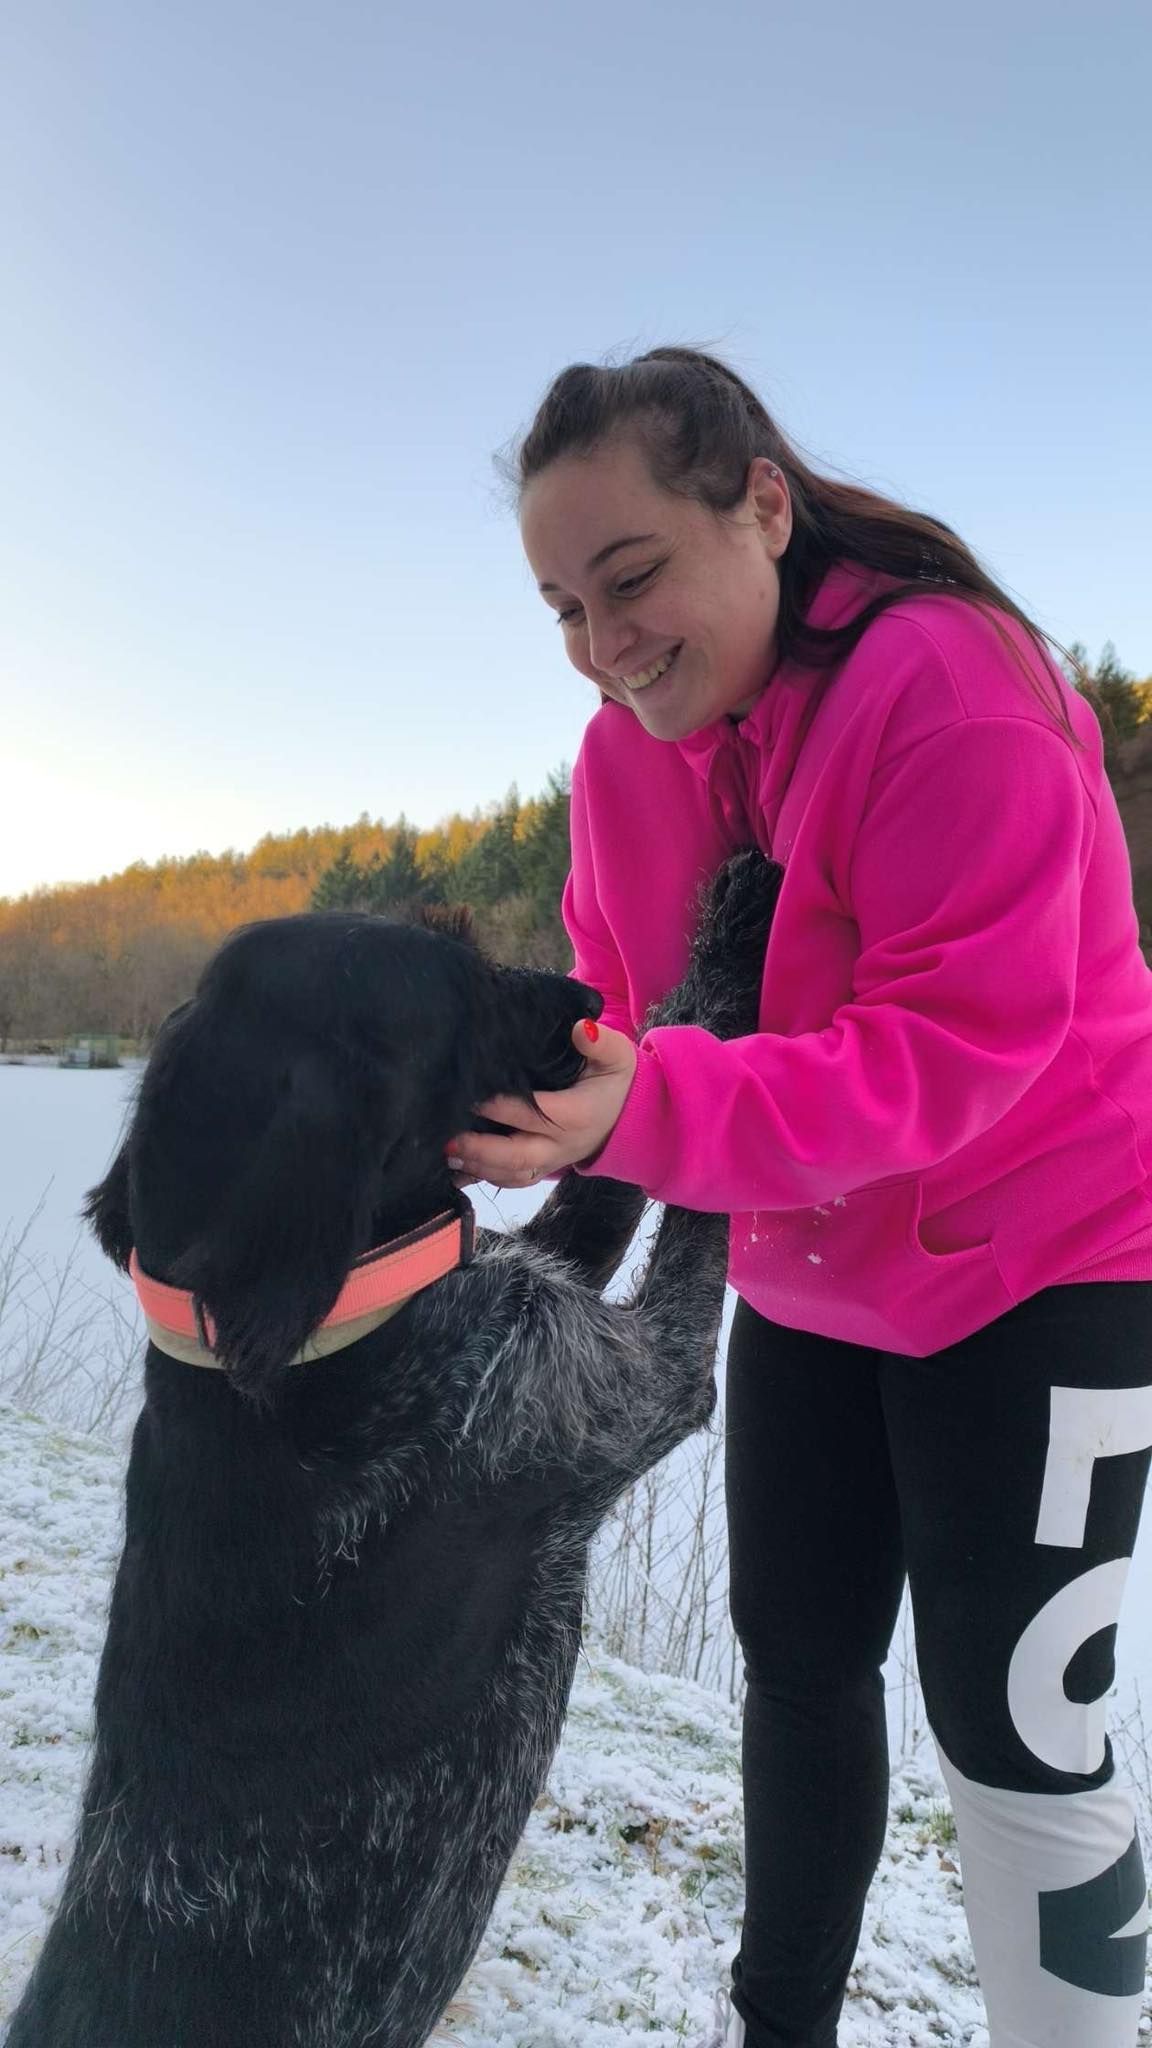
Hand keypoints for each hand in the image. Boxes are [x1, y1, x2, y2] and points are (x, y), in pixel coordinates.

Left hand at [446, 1021, 637, 1188]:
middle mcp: (563, 1144)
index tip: (471, 1097)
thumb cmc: (614, 1080)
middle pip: (519, 1156)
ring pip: (514, 1174)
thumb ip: (600, 1042)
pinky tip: (459, 1172)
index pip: (535, 1113)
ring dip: (479, 1168)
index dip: (501, 1107)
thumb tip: (580, 1029)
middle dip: (481, 1150)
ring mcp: (553, 1160)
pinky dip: (486, 1178)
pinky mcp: (545, 1168)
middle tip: (448, 1139)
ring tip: (448, 1155)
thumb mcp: (617, 1057)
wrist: (628, 1115)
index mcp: (578, 1114)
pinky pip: (515, 1181)